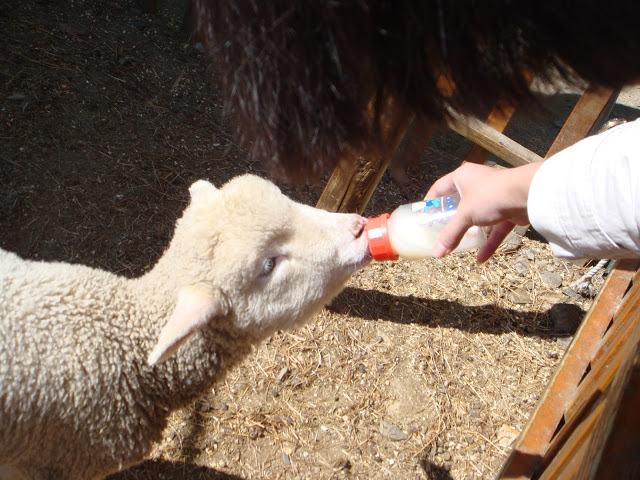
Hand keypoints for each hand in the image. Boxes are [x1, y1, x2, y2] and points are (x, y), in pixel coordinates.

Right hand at [425, 162, 541, 261]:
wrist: (529, 194)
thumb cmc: (491, 195)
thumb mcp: (466, 215)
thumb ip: (450, 234)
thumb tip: (436, 253)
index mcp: (463, 177)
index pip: (440, 188)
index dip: (431, 201)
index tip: (426, 215)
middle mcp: (478, 184)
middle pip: (460, 203)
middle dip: (453, 220)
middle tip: (441, 232)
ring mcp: (494, 197)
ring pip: (479, 218)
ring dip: (471, 233)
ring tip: (460, 246)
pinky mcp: (508, 210)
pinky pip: (495, 229)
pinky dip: (489, 242)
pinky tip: (481, 258)